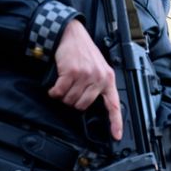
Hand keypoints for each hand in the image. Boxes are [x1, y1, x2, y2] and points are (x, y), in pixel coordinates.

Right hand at [48, 19, 121, 139]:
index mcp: (108, 79)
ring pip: (71, 100)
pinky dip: (55, 92)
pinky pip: (60, 92)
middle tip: (71, 90)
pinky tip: (55, 86)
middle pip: (83, 106)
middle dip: (74, 102)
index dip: (116, 122)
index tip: (116, 135)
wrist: (72, 34)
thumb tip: (91, 104)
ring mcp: (85, 75)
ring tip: (65, 85)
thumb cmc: (84, 53)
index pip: (114, 105)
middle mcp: (99, 78)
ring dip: (64, 96)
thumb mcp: (99, 68)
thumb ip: (98, 85)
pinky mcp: (71, 73)